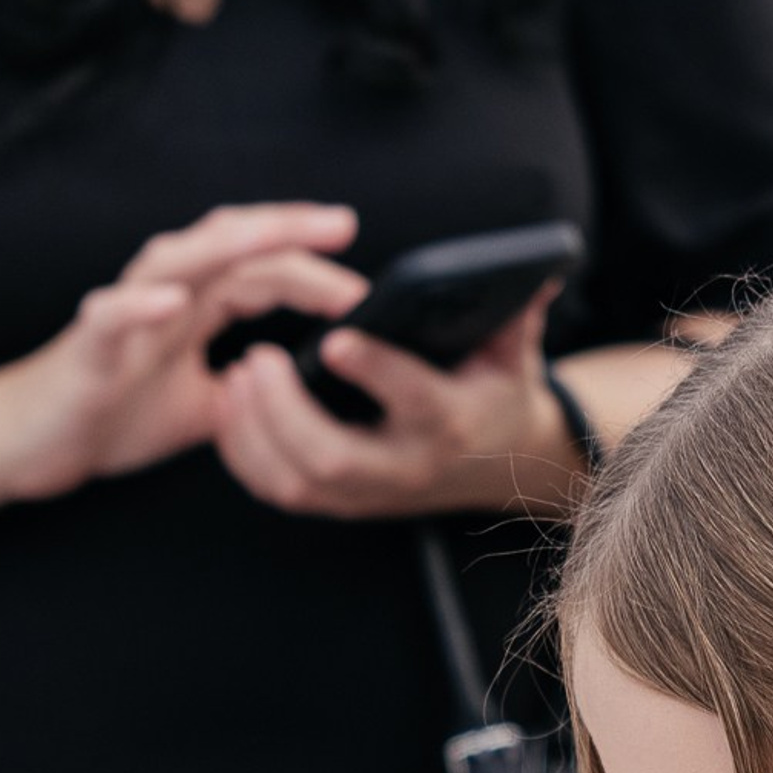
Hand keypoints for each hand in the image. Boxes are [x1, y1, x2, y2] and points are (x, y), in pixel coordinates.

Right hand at [0, 204, 366, 500]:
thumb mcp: (202, 408)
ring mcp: (126, 312)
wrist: (34, 440)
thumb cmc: (109, 413)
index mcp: (194, 306)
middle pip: (232, 245)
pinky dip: (142, 305)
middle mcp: (164, 294)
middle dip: (288, 233)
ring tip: (275, 234)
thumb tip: (300, 393)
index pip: (262, 270)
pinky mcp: (89, 343)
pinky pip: (113, 314)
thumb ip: (248, 390)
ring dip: (229, 244)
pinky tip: (175, 302)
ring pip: (180, 259)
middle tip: (343, 227)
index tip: (363, 287)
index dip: (312, 271)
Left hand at [211, 282, 581, 518]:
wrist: (498, 465)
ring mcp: (369, 495)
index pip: (413, 401)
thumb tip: (542, 269)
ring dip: (256, 435)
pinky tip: (229, 410)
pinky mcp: (342, 502)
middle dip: (286, 412)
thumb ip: (517, 313)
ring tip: (235, 378)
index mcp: (448, 422)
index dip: (375, 372)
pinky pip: (281, 492)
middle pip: (334, 459)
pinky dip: (247, 456)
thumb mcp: (513, 353)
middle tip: (256, 357)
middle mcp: (405, 468)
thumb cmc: (496, 392)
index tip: (336, 338)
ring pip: (298, 483)